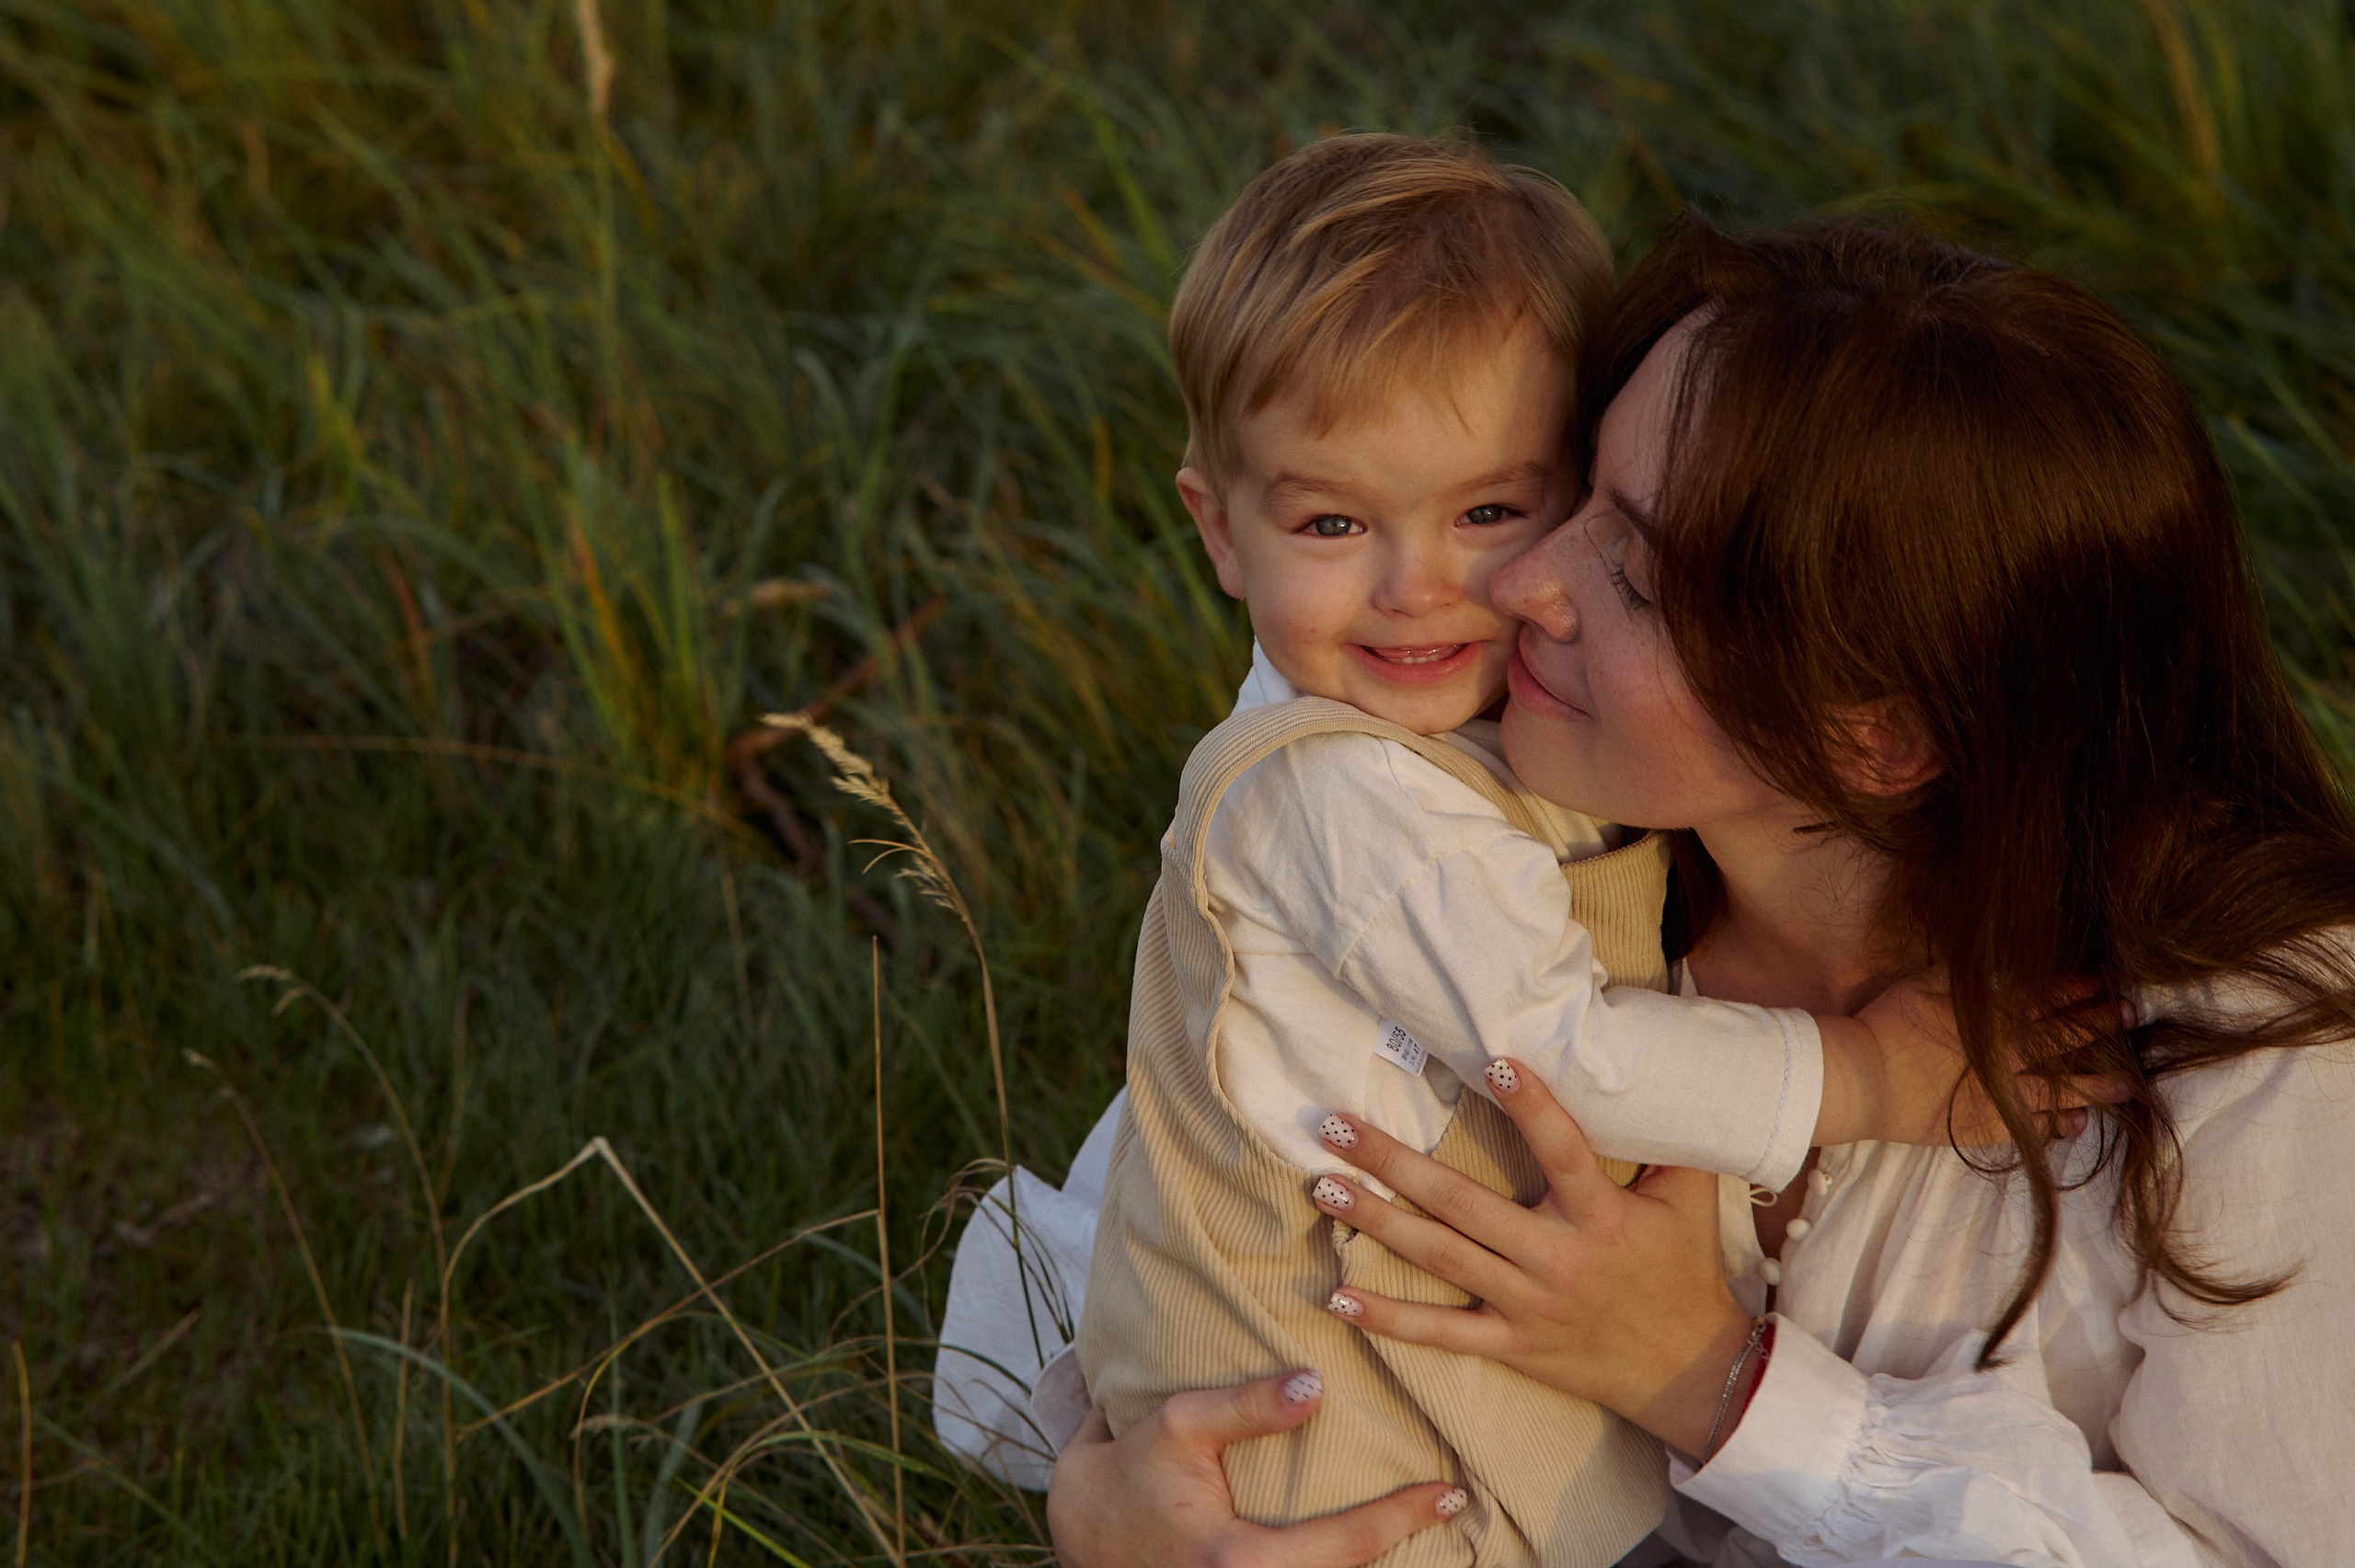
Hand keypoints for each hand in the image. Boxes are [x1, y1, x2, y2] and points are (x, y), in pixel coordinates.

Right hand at [1045, 1371, 1461, 1567]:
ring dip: (1373, 1560)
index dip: (1402, 1518)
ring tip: (1425, 1523)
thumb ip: (1245, 1408)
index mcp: (1241, 1565)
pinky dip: (1340, 1564)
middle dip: (1402, 1550)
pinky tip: (1370, 1543)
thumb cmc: (1131, 1475)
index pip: (1345, 1546)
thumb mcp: (1178, 1428)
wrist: (1082, 1533)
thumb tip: (1317, 1387)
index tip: (1450, 1493)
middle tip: (1456, 1510)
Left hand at [1308, 1068, 1756, 1459]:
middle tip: (1336, 1125)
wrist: (1690, 1372)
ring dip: (1376, 1221)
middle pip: (1463, 1203)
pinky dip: (1388, 1318)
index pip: (1564, 1150)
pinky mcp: (1511, 1343)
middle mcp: (1557, 1258)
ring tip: (1322, 1187)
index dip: (1531, 1106)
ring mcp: (1527, 1304)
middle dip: (1393, 1162)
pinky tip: (1338, 1296)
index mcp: (1602, 1216)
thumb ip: (1671, 1139)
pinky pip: (1441, 1332)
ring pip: (1440, 1256)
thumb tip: (1651, 1069)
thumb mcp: (1691, 1200)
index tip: (1492, 1060)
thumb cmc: (1684, 1271)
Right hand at [1825, 971, 2131, 1145]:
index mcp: (1990, 1017)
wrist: (1861, 1078)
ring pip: (2058, 1088)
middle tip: (2133, 1015)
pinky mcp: (1983, 1125)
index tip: (2104, 982)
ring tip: (2127, 1084)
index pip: (2045, 999)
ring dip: (2095, 1084)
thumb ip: (1964, 978)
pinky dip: (2055, 1125)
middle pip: (2062, 1038)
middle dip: (2099, 1024)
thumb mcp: (1921, 983)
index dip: (2076, 989)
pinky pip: (2029, 1127)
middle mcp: (2005, 1055)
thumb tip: (1998, 973)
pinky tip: (2077, 1124)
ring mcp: (1998, 1093)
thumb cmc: (1886, 1025)